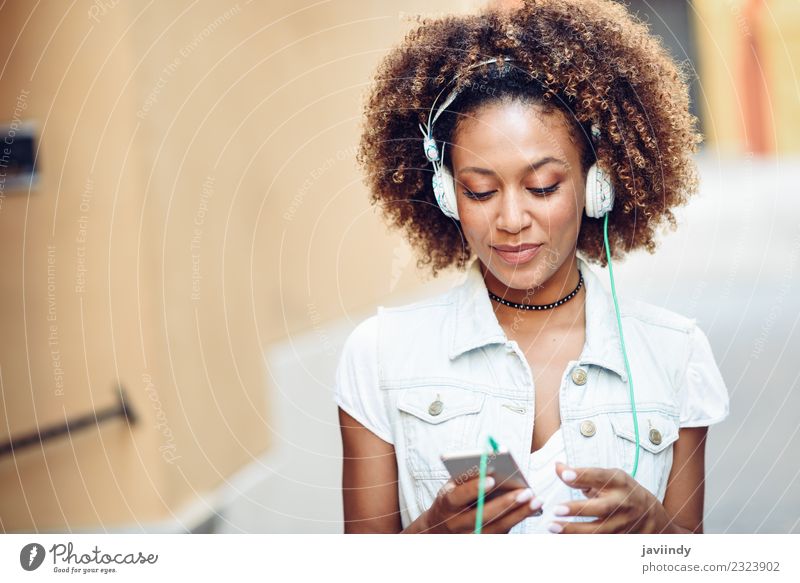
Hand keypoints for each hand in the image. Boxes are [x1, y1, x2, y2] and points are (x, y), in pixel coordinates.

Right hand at [422, 475, 543, 533]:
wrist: (440, 528)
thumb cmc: (452, 500)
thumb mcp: (452, 486)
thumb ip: (467, 477)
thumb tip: (491, 466)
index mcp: (447, 503)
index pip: (459, 496)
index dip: (474, 488)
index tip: (492, 479)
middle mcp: (457, 523)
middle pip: (483, 515)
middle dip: (506, 503)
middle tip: (525, 491)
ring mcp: (470, 536)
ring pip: (497, 527)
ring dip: (519, 514)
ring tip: (536, 500)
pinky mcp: (483, 542)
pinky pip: (503, 532)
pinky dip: (517, 520)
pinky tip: (531, 509)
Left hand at [546, 461, 669, 533]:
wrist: (650, 515)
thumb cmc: (622, 491)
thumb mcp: (608, 477)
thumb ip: (581, 475)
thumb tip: (558, 467)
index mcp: (618, 482)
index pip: (599, 476)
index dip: (582, 475)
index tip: (564, 475)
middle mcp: (622, 503)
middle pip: (601, 508)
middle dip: (577, 509)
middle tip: (556, 509)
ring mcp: (623, 523)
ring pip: (599, 530)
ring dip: (574, 530)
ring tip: (552, 526)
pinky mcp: (620, 539)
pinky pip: (599, 542)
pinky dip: (581, 542)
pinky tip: (563, 539)